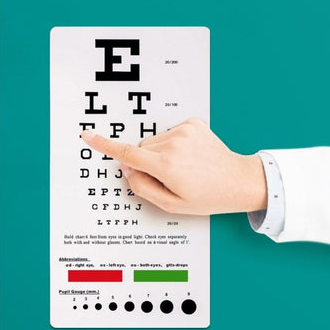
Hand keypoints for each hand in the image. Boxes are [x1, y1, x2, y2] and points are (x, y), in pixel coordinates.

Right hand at [80, 117, 267, 215]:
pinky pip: (171, 133)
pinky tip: (192, 156)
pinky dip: (176, 144)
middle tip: (172, 177)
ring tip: (186, 167)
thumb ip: (144, 188)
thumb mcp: (174, 205)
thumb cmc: (210, 196)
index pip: (128, 154)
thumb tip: (128, 170)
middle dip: (148, 162)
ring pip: (155, 141)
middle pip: (142, 149)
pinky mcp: (193, 124)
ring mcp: (184, 132)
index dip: (106, 146)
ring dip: (162, 153)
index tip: (89, 136)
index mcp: (166, 166)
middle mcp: (174, 145)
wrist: (240, 181)